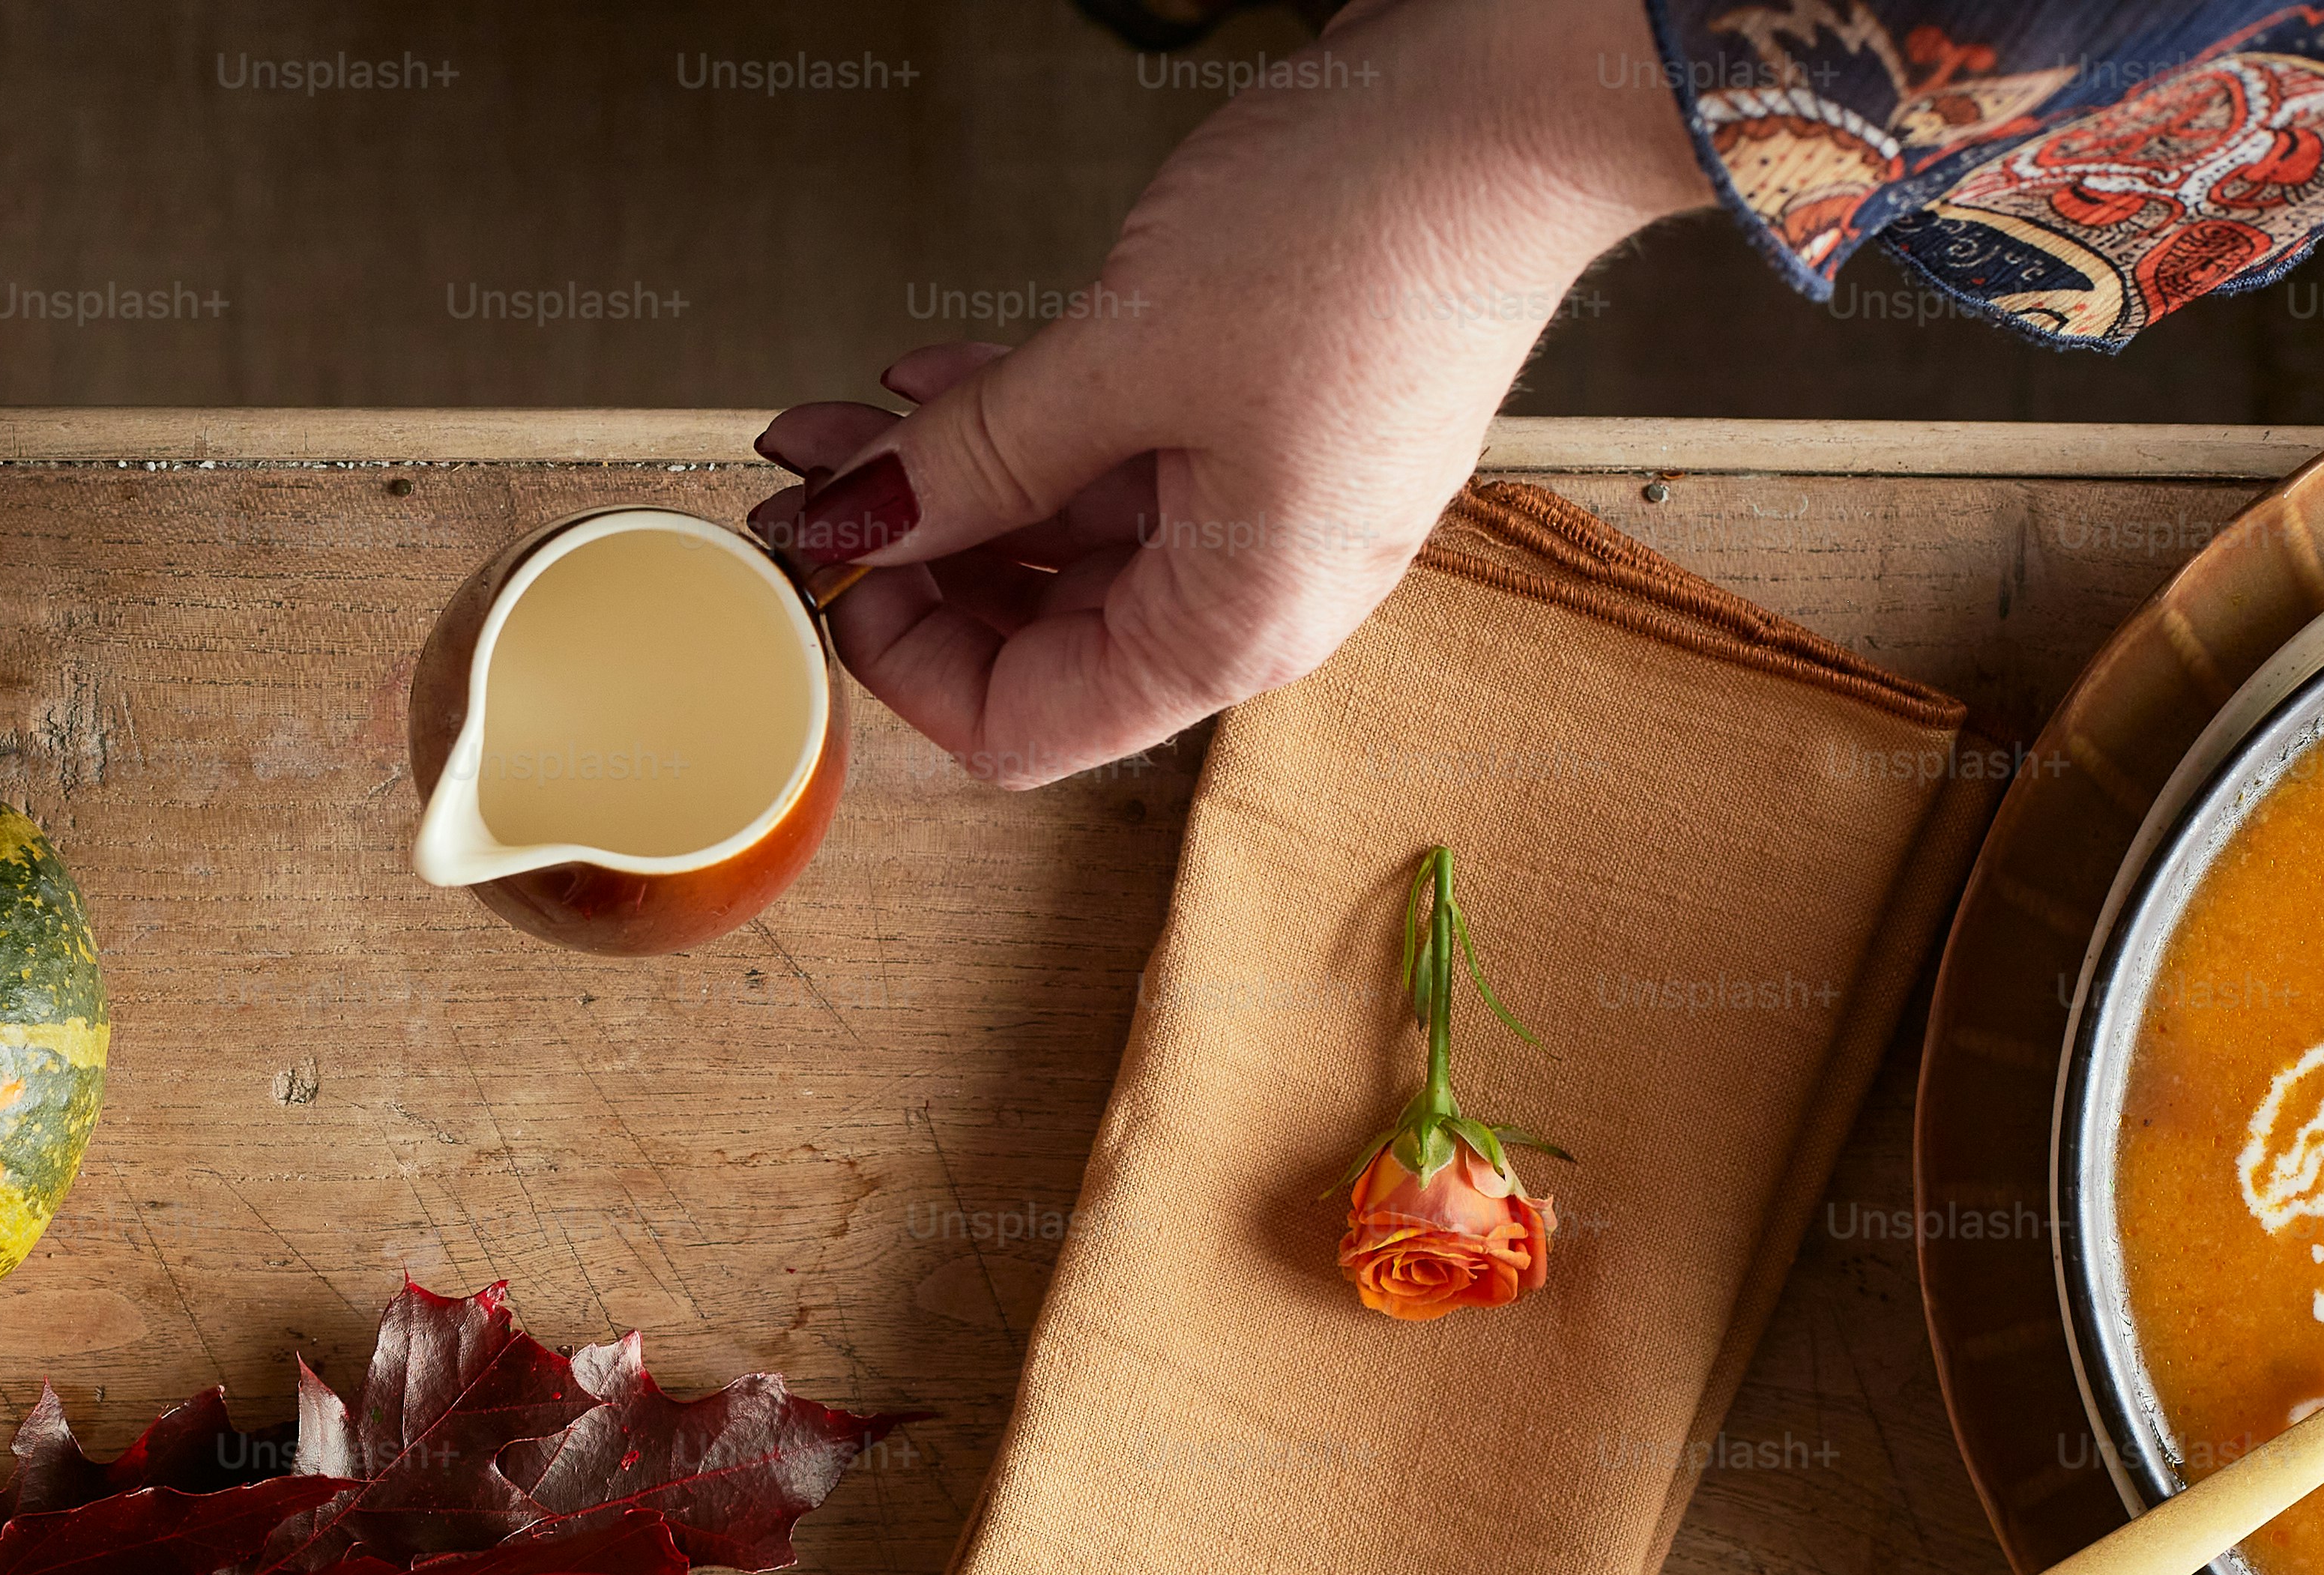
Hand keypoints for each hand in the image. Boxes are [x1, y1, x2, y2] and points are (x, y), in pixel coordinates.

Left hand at [751, 0, 1713, 786]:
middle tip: (802, 494)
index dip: (902, 666)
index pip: (1021, 728)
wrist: (1520, 97)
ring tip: (832, 425)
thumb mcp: (1124, 357)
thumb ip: (977, 458)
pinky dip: (1012, 427)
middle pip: (1032, 634)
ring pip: (1056, 533)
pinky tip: (925, 383)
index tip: (828, 578)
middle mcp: (1255, 587)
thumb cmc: (1380, 230)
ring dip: (942, 480)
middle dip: (905, 562)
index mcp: (1234, 625)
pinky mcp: (1263, 417)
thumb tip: (857, 525)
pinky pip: (1108, 457)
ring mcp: (1264, 503)